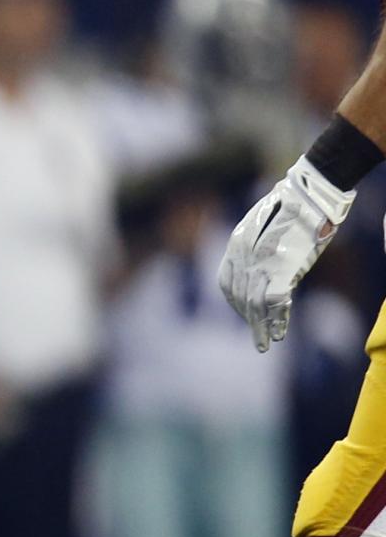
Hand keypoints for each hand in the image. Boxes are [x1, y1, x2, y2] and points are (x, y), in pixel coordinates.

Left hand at [219, 158, 353, 352]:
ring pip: (255, 304)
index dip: (235, 303)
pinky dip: (278, 318)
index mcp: (236, 246)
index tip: (245, 316)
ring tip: (265, 344)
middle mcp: (243, 257)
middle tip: (257, 342)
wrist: (310, 192)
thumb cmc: (294, 204)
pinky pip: (275, 300)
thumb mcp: (265, 225)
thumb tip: (264, 261)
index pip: (226, 284)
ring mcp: (261, 263)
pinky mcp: (282, 267)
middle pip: (240, 298)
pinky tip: (280, 331)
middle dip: (249, 321)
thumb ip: (257, 246)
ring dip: (261, 327)